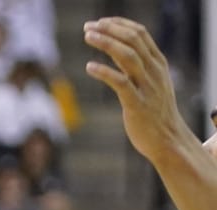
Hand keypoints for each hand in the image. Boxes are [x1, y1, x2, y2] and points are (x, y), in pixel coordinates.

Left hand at [85, 17, 187, 162]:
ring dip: (107, 43)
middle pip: (133, 40)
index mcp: (157, 63)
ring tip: (88, 36)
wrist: (168, 139)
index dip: (119, 24)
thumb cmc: (155, 112)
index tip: (100, 22)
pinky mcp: (137, 104)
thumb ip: (139, 67)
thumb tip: (119, 51)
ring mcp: (147, 86)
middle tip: (89, 27)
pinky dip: (105, 72)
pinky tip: (89, 66)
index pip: (140, 34)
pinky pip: (120, 83)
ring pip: (128, 56)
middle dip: (110, 29)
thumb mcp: (152, 83)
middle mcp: (154, 71)